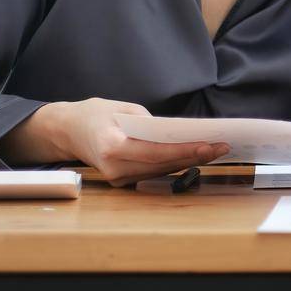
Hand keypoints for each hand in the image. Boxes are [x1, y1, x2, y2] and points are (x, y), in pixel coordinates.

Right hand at [1, 98, 229, 186]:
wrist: (67, 131)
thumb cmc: (95, 114)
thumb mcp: (123, 109)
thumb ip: (151, 123)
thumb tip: (179, 134)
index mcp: (111, 146)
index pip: (155, 152)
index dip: (185, 151)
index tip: (209, 146)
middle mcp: (113, 167)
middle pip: (162, 165)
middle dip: (195, 156)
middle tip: (223, 146)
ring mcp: (116, 178)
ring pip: (160, 172)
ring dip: (188, 162)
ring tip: (215, 150)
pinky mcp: (121, 180)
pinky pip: (152, 173)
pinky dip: (173, 164)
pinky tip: (194, 156)